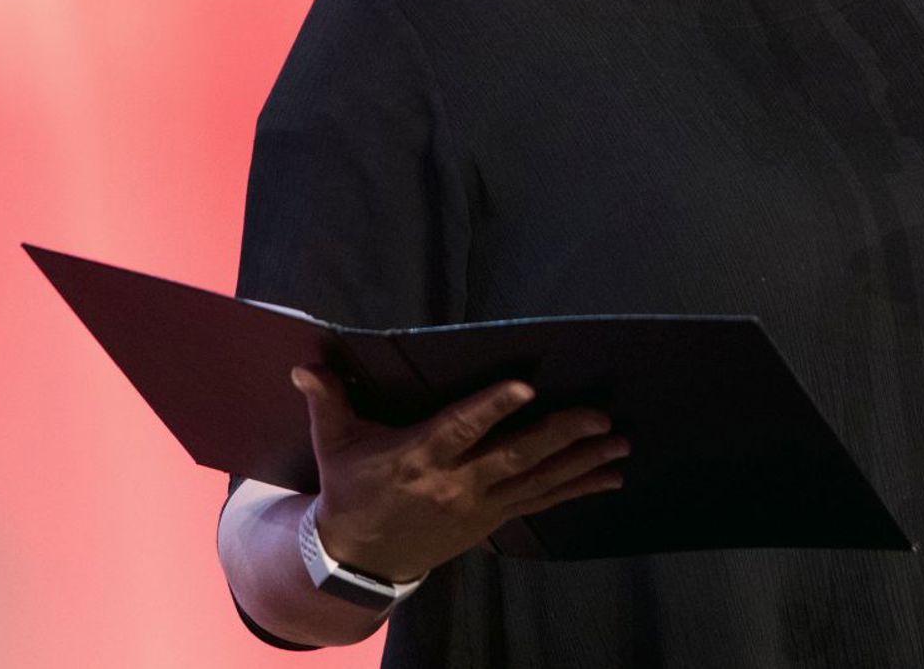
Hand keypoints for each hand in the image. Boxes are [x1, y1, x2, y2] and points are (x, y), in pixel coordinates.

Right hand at [290, 367, 626, 582]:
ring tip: (621, 444)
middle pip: (515, 457)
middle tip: (600, 417)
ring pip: (538, 482)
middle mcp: (456, 484)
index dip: (492, 407)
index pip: (460, 429)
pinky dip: (578, 489)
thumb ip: (327, 401)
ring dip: (583, 463)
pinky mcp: (492, 521)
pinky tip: (612, 478)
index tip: (525, 385)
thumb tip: (302, 364)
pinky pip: (543, 503)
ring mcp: (479, 506)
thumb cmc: (350, 490)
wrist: (358, 560)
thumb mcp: (335, 445)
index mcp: (419, 458)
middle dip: (560, 436)